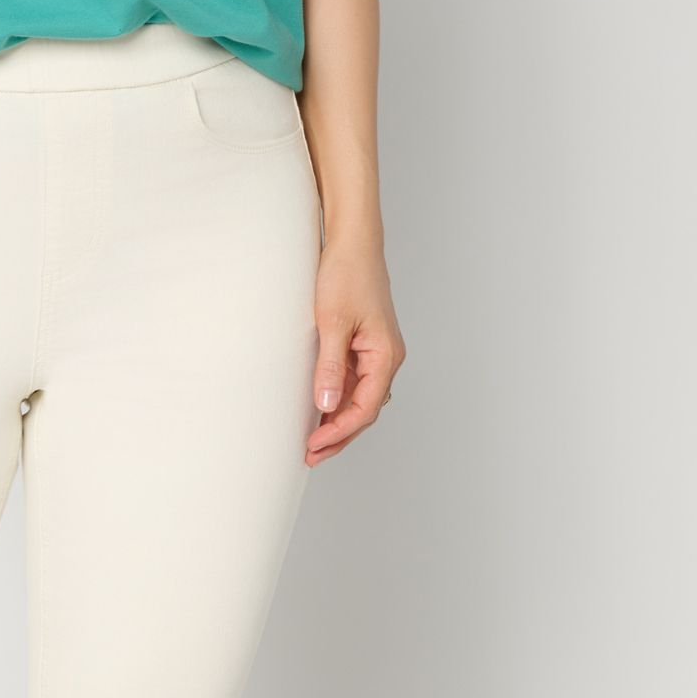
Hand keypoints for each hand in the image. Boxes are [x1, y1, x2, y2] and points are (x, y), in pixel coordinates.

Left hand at [306, 241, 405, 465]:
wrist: (351, 242)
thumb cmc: (347, 274)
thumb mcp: (333, 324)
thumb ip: (330, 367)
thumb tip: (326, 406)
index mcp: (386, 355)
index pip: (366, 408)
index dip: (339, 431)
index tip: (313, 445)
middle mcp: (386, 358)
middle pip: (364, 410)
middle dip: (338, 436)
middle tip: (310, 456)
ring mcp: (375, 353)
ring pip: (358, 400)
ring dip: (336, 422)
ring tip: (311, 442)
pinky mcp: (362, 346)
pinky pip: (352, 383)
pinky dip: (335, 401)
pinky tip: (317, 412)